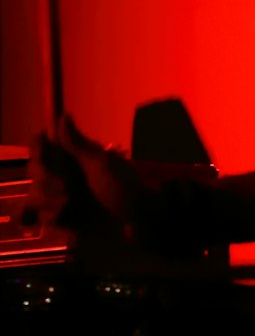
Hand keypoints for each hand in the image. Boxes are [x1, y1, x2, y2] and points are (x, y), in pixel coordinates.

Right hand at [24, 115, 147, 244]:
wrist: (137, 220)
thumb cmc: (124, 186)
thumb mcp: (102, 164)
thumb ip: (77, 144)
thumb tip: (63, 116)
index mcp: (73, 155)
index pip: (43, 145)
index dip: (38, 147)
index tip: (43, 151)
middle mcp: (64, 173)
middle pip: (35, 169)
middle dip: (44, 177)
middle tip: (63, 186)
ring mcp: (62, 196)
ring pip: (35, 194)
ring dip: (47, 198)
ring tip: (68, 202)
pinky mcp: (63, 217)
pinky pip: (44, 216)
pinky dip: (52, 215)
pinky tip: (65, 214)